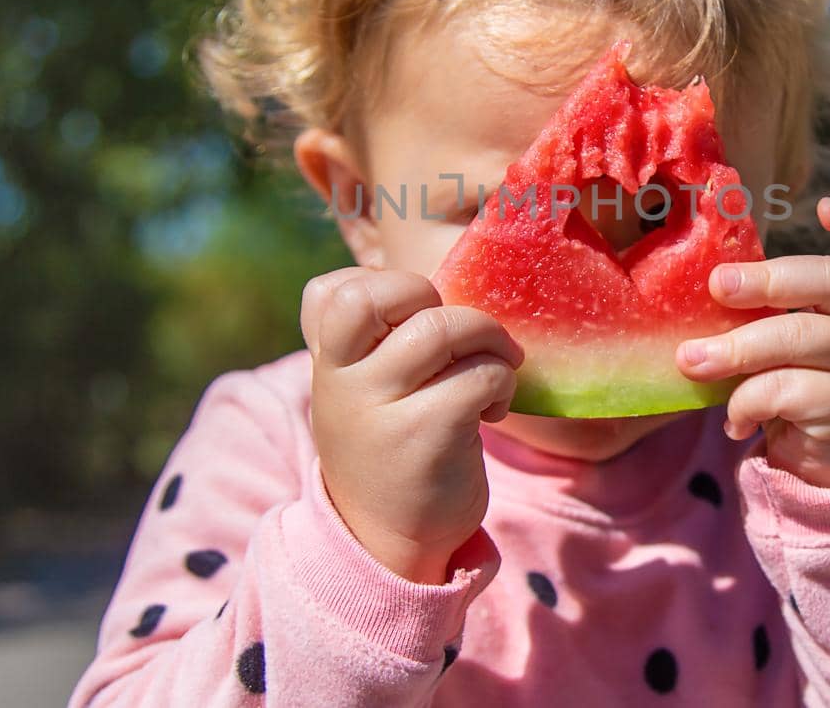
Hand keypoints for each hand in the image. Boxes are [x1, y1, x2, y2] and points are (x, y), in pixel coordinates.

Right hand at [301, 267, 521, 583]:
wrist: (387, 544)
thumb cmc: (389, 450)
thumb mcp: (360, 395)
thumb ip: (373, 343)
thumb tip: (438, 287)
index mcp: (327, 363)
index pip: (331, 289)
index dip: (385, 286)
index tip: (414, 321)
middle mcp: (342, 381)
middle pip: (391, 292)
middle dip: (443, 302)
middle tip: (462, 339)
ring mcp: (380, 408)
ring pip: (446, 328)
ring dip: (490, 342)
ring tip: (494, 372)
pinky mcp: (426, 434)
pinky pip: (481, 374)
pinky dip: (502, 383)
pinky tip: (493, 411)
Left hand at [675, 195, 829, 487]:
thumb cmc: (809, 390)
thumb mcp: (801, 344)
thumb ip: (776, 312)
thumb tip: (706, 289)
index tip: (824, 206)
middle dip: (770, 278)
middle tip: (718, 284)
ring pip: (798, 338)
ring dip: (734, 349)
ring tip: (691, 360)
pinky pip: (786, 391)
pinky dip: (746, 402)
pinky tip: (734, 420)